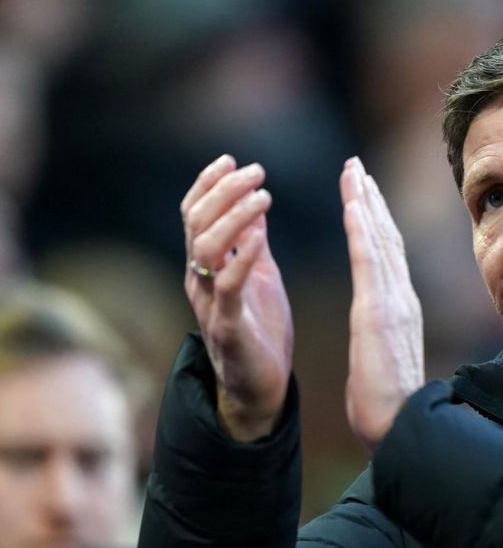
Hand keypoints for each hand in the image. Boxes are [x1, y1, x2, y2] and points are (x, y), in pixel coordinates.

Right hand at [181, 155, 293, 440]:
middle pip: (197, 223)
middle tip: (255, 171)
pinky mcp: (228, 326)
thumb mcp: (259, 276)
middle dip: (224, 191)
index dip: (209, 183)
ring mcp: (210, 302)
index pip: (194, 214)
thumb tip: (253, 204)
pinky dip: (243, 257)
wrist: (259, 388)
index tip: (233, 159)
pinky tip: (261, 237)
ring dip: (234, 216)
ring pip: (206, 248)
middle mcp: (199, 280)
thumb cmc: (260, 331)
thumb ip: (251, 243)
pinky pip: (228, 286)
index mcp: (205, 266)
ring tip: (263, 196)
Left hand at [340, 157, 423, 448]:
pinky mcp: (379, 313)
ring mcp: (394, 303)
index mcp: (400, 308)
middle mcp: (401, 298)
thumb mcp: (385, 359)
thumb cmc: (390, 404)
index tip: (363, 192)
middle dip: (371, 199)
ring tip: (353, 170)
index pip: (386, 255)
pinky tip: (352, 203)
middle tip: (356, 166)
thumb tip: (381, 330)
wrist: (400, 426)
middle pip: (386, 238)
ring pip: (380, 240)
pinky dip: (362, 228)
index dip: (375, 220)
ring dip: (365, 201)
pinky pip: (369, 261)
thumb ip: (385, 336)